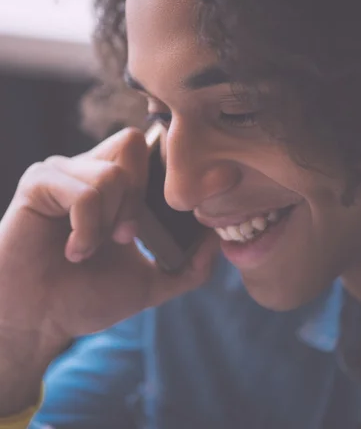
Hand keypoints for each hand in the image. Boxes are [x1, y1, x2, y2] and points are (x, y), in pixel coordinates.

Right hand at [0, 127, 216, 364]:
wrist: (39, 320)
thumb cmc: (85, 297)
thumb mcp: (148, 285)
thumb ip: (186, 268)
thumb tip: (218, 243)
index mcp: (114, 184)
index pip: (148, 146)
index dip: (166, 170)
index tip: (173, 210)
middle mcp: (88, 169)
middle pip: (132, 144)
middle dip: (137, 198)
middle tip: (125, 237)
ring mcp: (62, 172)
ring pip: (111, 175)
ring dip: (109, 222)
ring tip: (90, 249)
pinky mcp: (39, 183)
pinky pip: (82, 192)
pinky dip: (87, 229)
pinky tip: (73, 250)